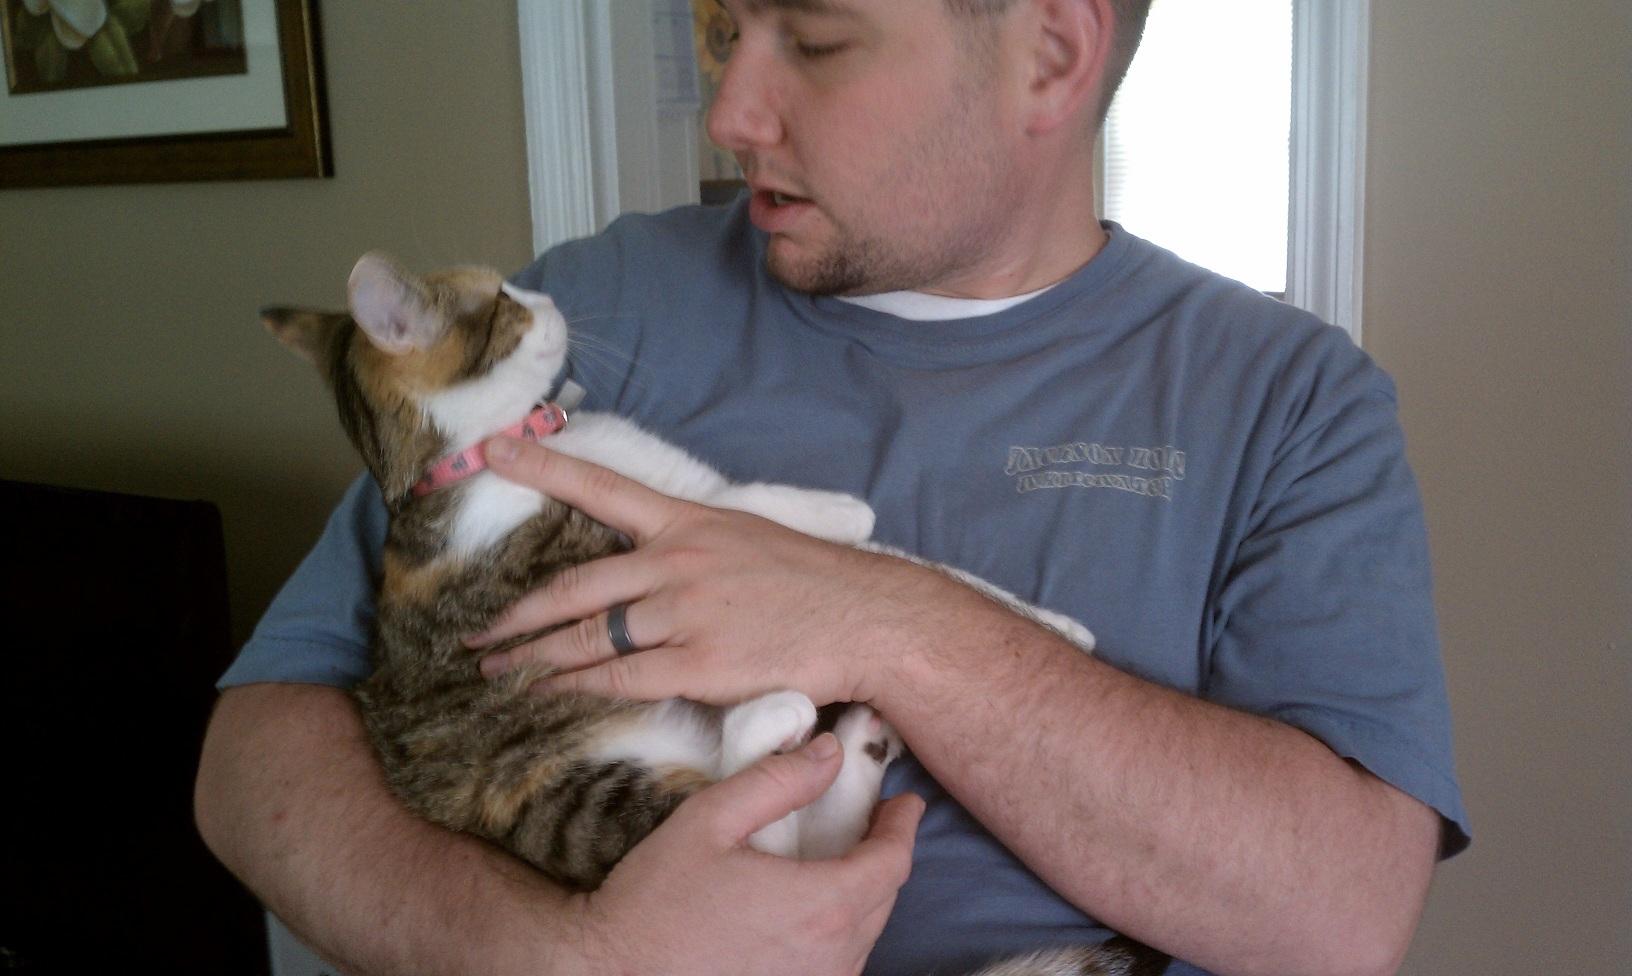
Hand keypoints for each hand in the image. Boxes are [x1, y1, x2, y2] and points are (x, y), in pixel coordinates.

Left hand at [470, 437, 951, 706]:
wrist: (865, 618)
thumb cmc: (809, 580)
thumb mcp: (745, 536)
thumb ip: (689, 546)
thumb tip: (642, 564)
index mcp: (688, 522)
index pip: (603, 488)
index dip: (544, 468)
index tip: (495, 449)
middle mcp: (677, 562)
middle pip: (574, 586)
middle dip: (516, 615)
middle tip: (476, 633)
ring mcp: (685, 615)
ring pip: (588, 638)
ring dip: (533, 658)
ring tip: (497, 672)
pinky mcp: (699, 665)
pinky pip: (619, 680)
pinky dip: (577, 689)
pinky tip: (550, 696)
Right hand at [562, 733, 924, 975]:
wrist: (609, 972)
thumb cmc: (654, 901)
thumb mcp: (709, 820)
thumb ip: (776, 782)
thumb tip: (829, 753)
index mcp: (820, 904)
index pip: (892, 862)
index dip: (901, 827)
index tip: (903, 803)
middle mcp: (830, 956)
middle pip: (884, 899)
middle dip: (883, 857)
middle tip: (870, 824)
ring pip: (863, 936)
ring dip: (860, 898)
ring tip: (838, 865)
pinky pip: (837, 966)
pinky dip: (836, 934)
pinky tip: (807, 915)